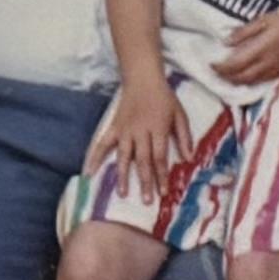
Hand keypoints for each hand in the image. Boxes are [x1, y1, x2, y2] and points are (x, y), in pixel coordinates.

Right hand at [85, 80, 192, 202]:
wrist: (143, 78)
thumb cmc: (164, 97)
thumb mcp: (180, 114)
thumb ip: (184, 136)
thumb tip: (189, 158)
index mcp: (158, 128)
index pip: (160, 156)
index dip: (162, 175)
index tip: (164, 192)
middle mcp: (140, 131)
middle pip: (142, 160)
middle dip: (145, 181)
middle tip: (146, 201)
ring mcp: (125, 130)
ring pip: (124, 156)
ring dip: (123, 175)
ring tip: (122, 194)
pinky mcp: (114, 127)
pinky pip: (103, 144)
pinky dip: (95, 157)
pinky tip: (89, 172)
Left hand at [213, 9, 278, 86]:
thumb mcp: (265, 20)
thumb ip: (245, 32)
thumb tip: (226, 42)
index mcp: (261, 49)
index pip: (235, 64)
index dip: (221, 67)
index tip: (211, 64)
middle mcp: (267, 63)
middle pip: (241, 77)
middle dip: (226, 77)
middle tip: (215, 72)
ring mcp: (276, 69)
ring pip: (251, 81)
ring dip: (236, 81)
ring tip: (227, 76)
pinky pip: (263, 81)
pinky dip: (250, 81)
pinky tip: (246, 77)